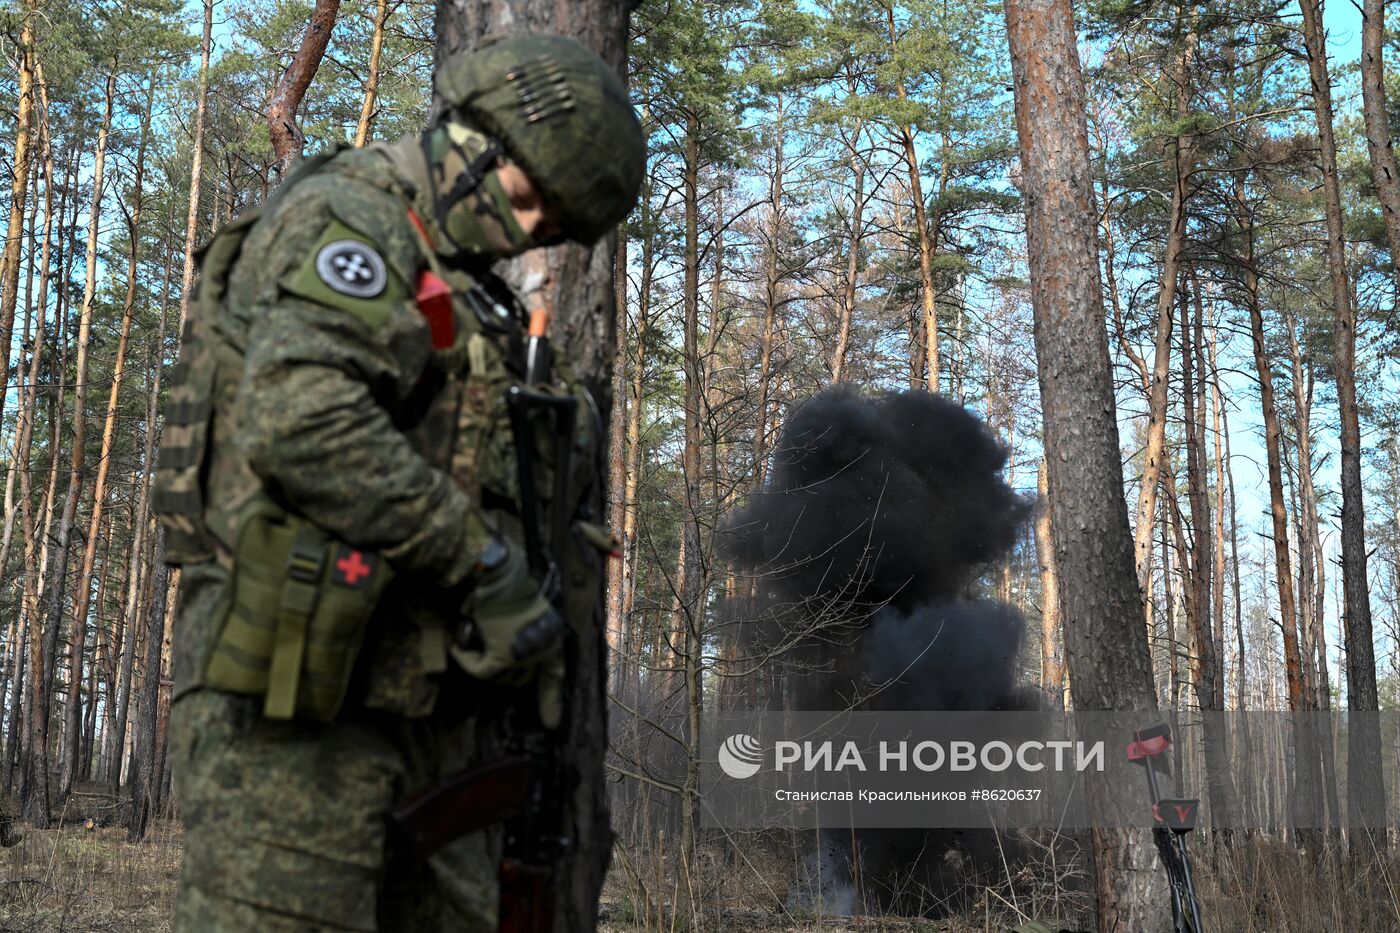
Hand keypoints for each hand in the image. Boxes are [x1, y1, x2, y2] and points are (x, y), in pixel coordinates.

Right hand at [449, 536, 566, 727]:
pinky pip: (481, 671)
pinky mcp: (504, 656)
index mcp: (553, 637)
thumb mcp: (524, 611)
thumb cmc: (508, 584)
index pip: (555, 677)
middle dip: (501, 671)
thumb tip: (502, 656)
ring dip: (482, 661)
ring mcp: (526, 655)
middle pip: (520, 679)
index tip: (551, 725)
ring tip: (471, 638)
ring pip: (499, 676)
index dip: (550, 702)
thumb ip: (521, 633)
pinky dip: (467, 659)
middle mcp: (544, 649)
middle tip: (481, 654)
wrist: (500, 572)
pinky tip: (459, 644)